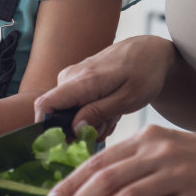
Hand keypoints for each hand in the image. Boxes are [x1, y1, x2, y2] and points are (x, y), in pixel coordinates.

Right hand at [33, 35, 175, 137]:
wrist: (149, 52)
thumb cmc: (144, 73)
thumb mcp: (128, 99)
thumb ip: (99, 113)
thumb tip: (73, 128)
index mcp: (82, 81)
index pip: (45, 105)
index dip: (48, 129)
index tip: (69, 144)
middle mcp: (70, 77)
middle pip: (59, 115)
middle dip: (81, 128)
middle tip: (109, 125)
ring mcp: (71, 77)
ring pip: (69, 112)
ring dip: (91, 121)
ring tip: (114, 114)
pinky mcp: (75, 80)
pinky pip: (75, 104)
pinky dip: (92, 113)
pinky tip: (110, 109)